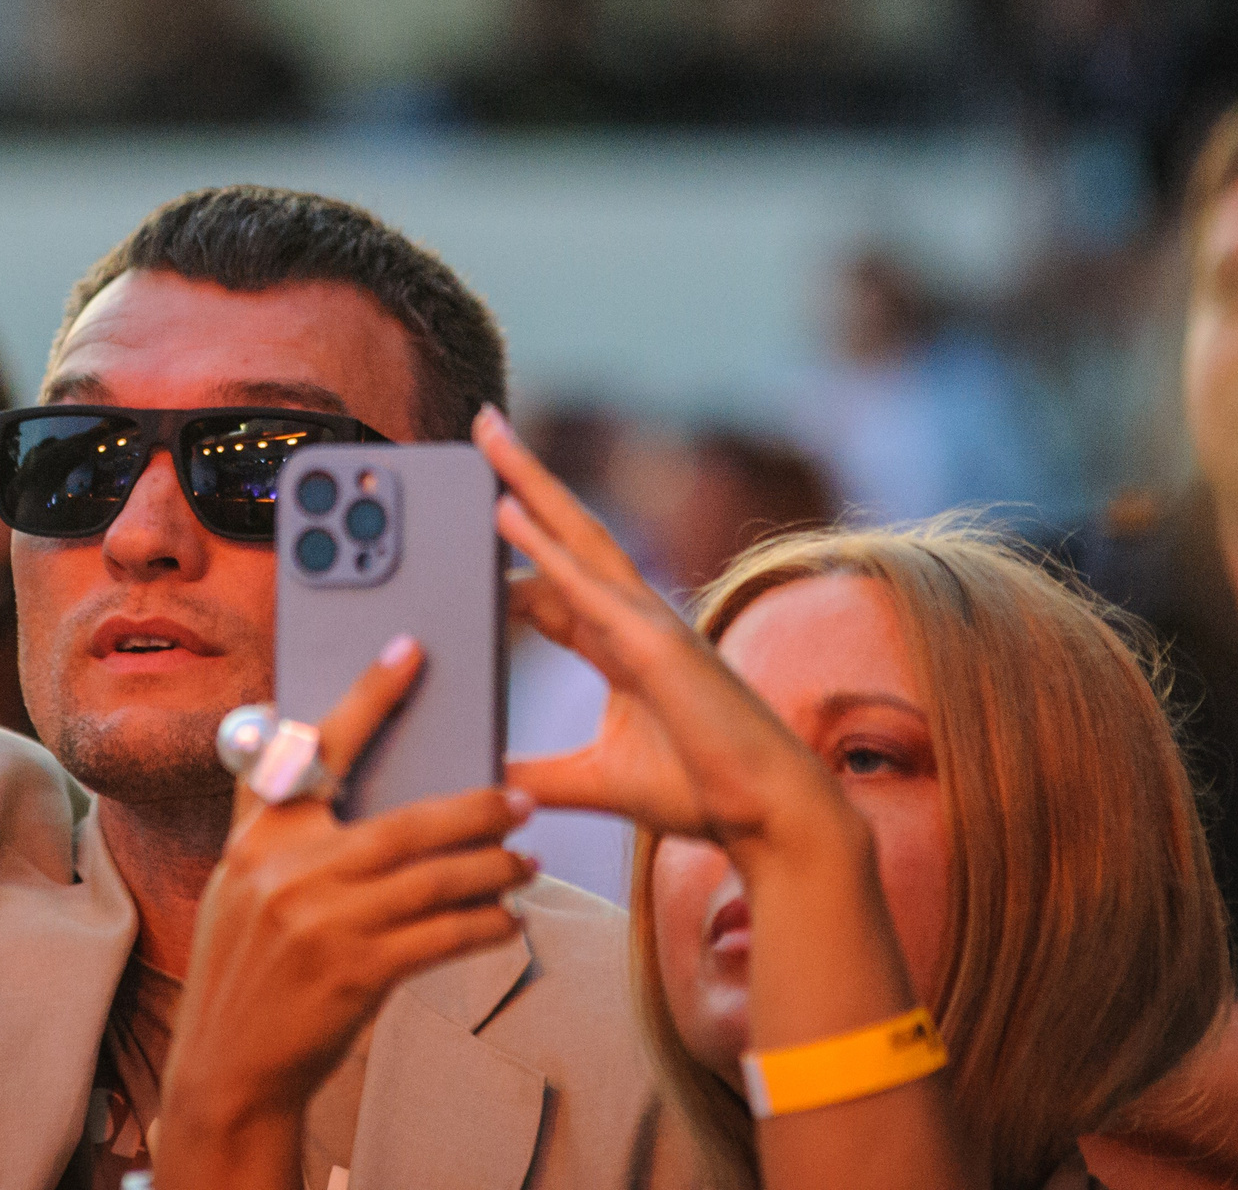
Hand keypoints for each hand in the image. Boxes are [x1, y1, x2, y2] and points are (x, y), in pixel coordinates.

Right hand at [158, 641, 535, 1179]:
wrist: (227, 1069)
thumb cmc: (245, 971)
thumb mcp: (239, 884)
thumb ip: (273, 820)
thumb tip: (311, 744)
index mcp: (260, 836)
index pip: (319, 746)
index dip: (368, 694)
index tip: (409, 650)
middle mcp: (288, 870)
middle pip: (406, 821)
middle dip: (475, 806)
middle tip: (520, 797)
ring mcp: (322, 922)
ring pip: (435, 879)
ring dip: (493, 868)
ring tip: (526, 862)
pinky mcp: (355, 974)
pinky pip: (441, 937)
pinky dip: (483, 926)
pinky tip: (506, 922)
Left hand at [477, 407, 849, 858]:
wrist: (770, 813)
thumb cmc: (703, 791)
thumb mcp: (598, 781)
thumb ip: (538, 775)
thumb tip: (483, 778)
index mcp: (621, 646)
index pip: (553, 585)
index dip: (512, 553)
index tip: (468, 528)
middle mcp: (634, 620)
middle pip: (567, 534)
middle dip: (524, 479)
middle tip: (482, 424)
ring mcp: (649, 625)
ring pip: (579, 539)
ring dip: (531, 484)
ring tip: (488, 436)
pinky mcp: (658, 646)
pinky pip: (590, 589)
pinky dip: (548, 550)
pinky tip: (508, 514)